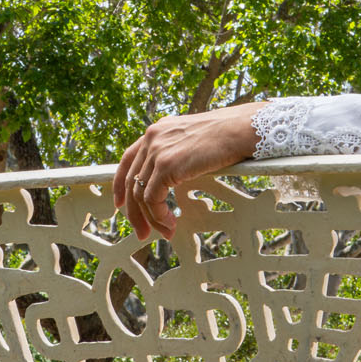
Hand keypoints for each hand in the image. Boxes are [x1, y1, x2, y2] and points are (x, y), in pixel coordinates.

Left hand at [115, 103, 265, 240]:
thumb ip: (176, 153)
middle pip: (131, 181)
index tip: (121, 204)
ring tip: (166, 231)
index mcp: (157, 131)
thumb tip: (171, 177)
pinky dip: (159, 215)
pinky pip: (153, 198)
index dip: (120, 184)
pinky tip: (171, 222)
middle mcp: (152, 138)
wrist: (239, 129)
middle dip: (135, 212)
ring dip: (151, 218)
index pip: (127, 159)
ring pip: (141, 194)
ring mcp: (157, 151)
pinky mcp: (167, 165)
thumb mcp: (192, 140)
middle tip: (142, 232)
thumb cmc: (226, 136)